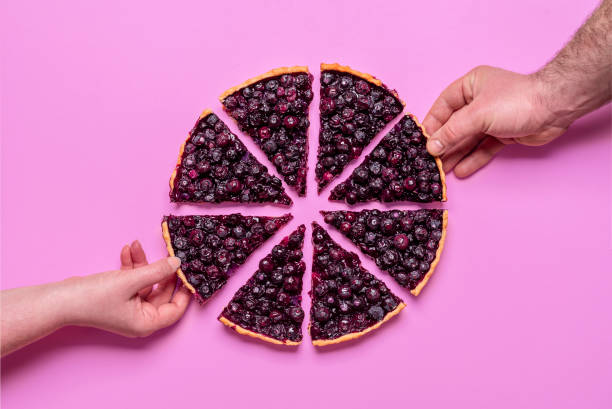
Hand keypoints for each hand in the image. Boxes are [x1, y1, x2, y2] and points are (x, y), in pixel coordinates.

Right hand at [62, 241, 190, 336]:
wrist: (61, 299)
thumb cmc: (95, 297)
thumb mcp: (131, 281)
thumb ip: (157, 271)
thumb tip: (178, 264)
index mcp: (147, 323)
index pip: (176, 309)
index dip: (184, 290)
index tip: (189, 271)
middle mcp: (140, 318)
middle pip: (162, 293)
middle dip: (161, 270)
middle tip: (168, 253)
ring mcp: (129, 308)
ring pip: (146, 283)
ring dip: (142, 263)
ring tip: (137, 245)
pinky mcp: (119, 297)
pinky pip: (132, 281)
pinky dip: (131, 266)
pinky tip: (127, 249)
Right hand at [423, 65, 571, 176]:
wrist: (554, 109)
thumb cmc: (515, 101)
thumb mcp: (477, 115)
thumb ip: (452, 132)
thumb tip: (431, 147)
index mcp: (470, 86)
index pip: (443, 106)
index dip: (432, 124)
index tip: (420, 142)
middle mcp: (478, 101)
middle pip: (454, 125)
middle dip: (443, 144)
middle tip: (430, 161)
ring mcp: (491, 119)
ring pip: (468, 139)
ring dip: (455, 155)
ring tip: (441, 171)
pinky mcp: (503, 134)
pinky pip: (482, 148)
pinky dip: (472, 159)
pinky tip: (461, 171)